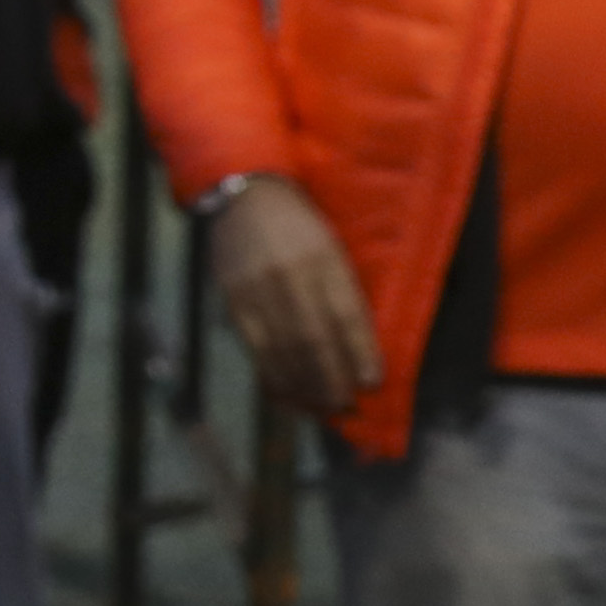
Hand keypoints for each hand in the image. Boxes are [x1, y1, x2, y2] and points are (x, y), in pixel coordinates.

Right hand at [205, 173, 381, 414]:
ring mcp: (257, 291)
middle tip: (346, 407)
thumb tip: (356, 347)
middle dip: (332, 379)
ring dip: (304, 386)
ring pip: (283, 350)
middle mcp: (289, 276)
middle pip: (313, 339)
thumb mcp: (331, 246)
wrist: (243, 197)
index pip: (344, 314)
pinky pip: (254, 348)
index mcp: (322, 258)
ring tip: (321, 408)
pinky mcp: (234, 302)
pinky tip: (285, 394)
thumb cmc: (299, 223)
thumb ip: (342, 289)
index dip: (359, 352)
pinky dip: (272, 376)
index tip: (371, 382)